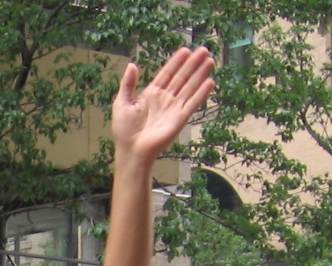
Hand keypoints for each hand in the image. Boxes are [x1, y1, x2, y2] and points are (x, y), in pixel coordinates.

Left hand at [112, 47, 215, 167]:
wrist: (131, 151)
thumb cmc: (124, 130)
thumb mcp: (121, 103)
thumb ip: (127, 84)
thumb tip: (132, 64)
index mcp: (151, 94)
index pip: (167, 74)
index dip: (176, 62)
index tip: (186, 50)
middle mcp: (165, 99)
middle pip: (181, 78)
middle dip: (192, 64)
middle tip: (204, 50)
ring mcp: (174, 109)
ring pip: (189, 87)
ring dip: (200, 74)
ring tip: (210, 61)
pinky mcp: (180, 119)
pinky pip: (192, 104)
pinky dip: (201, 94)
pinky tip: (210, 82)